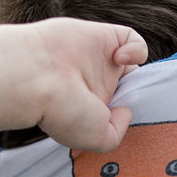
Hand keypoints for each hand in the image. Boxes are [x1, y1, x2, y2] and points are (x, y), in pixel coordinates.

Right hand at [19, 18, 148, 150]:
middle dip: (138, 90)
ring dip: (136, 70)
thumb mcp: (98, 140)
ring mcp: (99, 59)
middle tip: (132, 95)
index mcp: (92, 107)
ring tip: (122, 77)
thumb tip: (127, 112)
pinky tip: (119, 58)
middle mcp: (96, 82)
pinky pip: (131, 37)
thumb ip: (118, 132)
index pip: (121, 106)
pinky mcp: (101, 36)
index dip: (132, 109)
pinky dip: (136, 48)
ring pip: (133, 60)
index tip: (130, 113)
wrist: (37, 77)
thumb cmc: (61, 112)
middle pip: (129, 83)